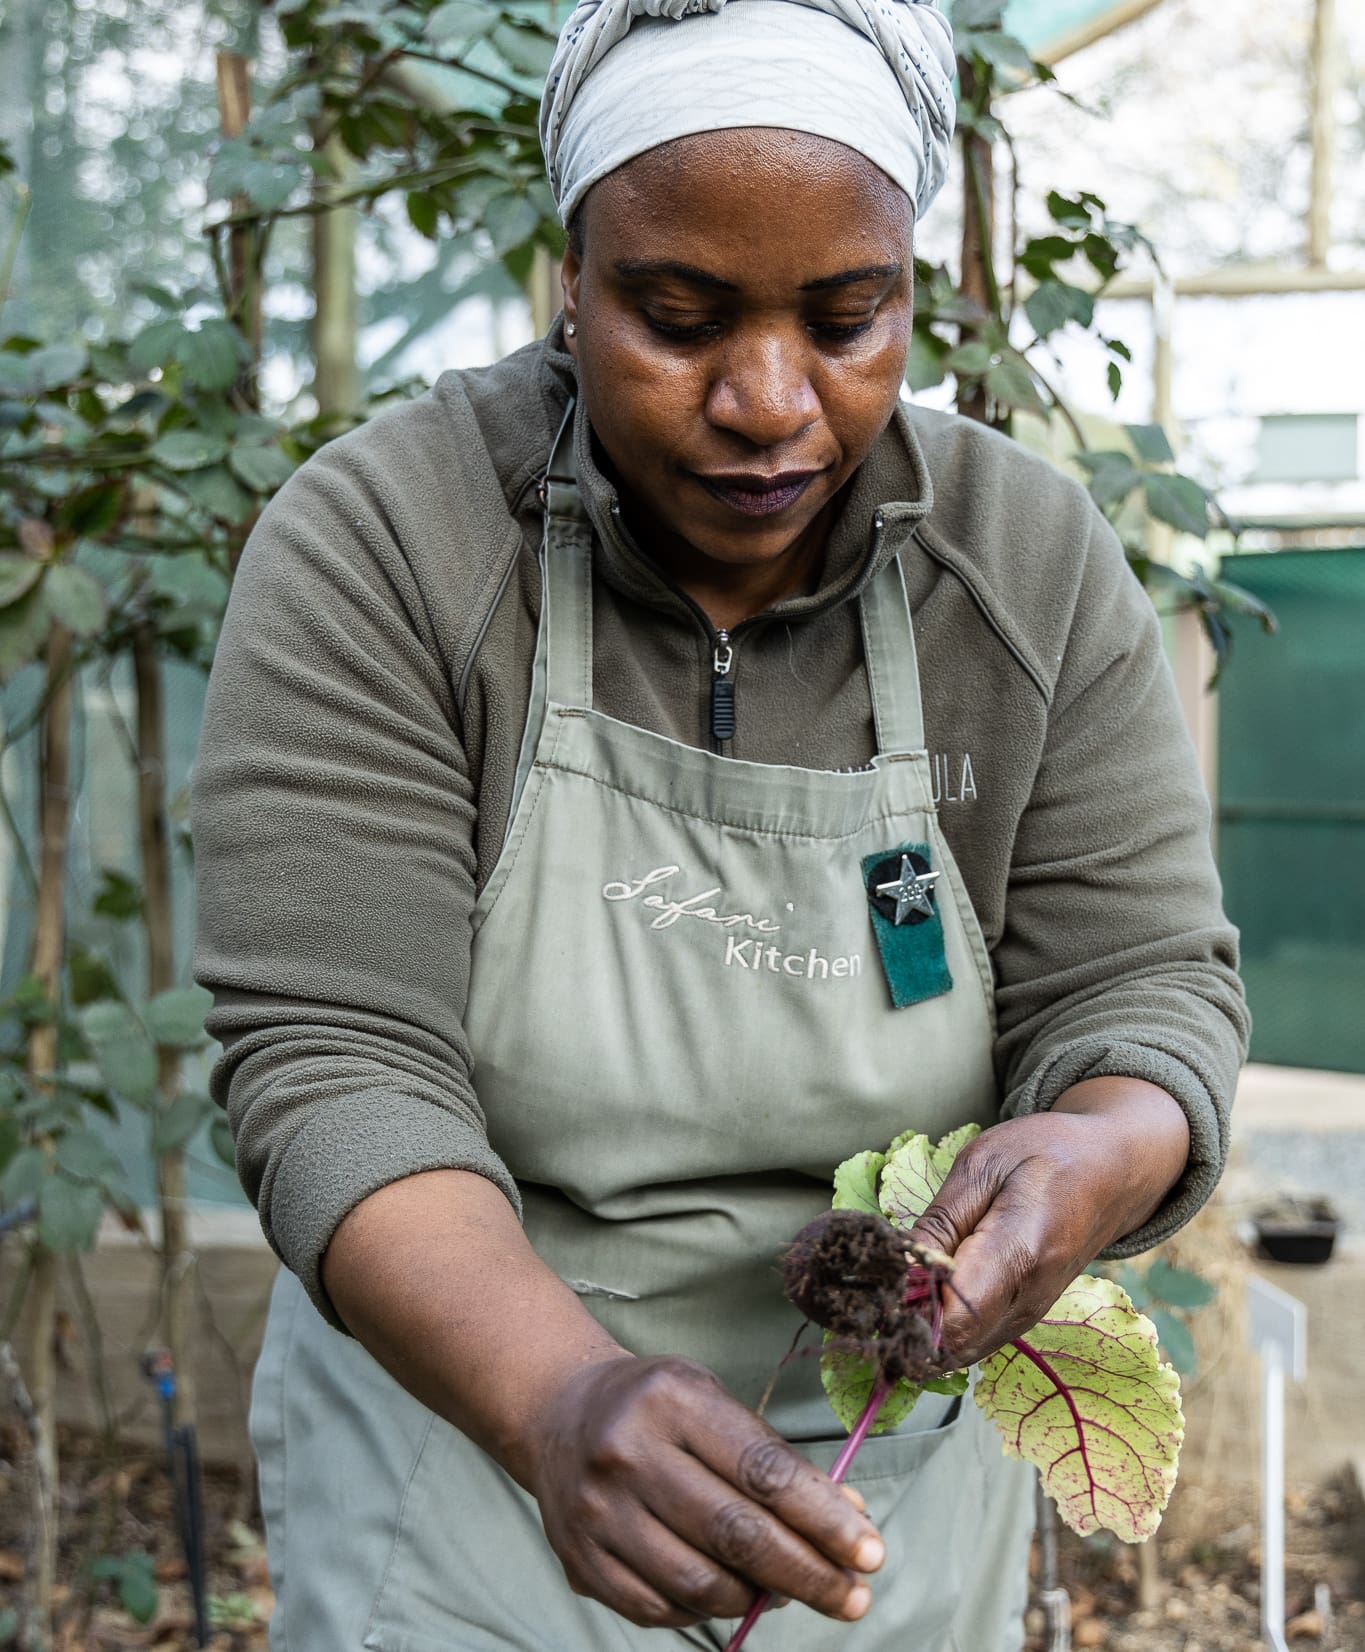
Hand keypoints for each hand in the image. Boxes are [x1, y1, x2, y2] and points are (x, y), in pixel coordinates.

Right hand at [527, 1352, 885, 1629]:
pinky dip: (709, 1609)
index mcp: (671, 1399)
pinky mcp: (580, 1561)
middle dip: (809, 1573)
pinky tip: (733, 1592)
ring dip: (762, 1598)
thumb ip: (776, 1459)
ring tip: (792, 1589)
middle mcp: (627, 1453)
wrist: (558, 1410)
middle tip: (855, 1597)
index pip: (763, 1472)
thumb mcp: (714, 1401)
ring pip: (701, 1583)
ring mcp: (597, 1512)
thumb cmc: (657, 1404)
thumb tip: (849, 1520)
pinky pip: (663, 1608)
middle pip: (736, 1534)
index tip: (870, 1552)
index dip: (824, 1520)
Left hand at [905, 1078, 1189, 1367]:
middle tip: (875, 1284)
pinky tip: (923, 1289)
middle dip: (904, 1325)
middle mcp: (1028, 1299)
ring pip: (958, 1351)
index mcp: (1021, 1252)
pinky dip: (941, 1326)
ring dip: (920, 1328)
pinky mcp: (1025, 1319)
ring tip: (896, 1280)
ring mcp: (1030, 1316)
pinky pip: (973, 1339)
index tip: (876, 1283)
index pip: (952, 1318)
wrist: (1111, 1171)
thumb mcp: (982, 1164)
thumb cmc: (1046, 1154)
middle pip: (951, 1345)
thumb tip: (900, 1273)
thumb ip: (941, 1222)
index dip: (905, 1311)